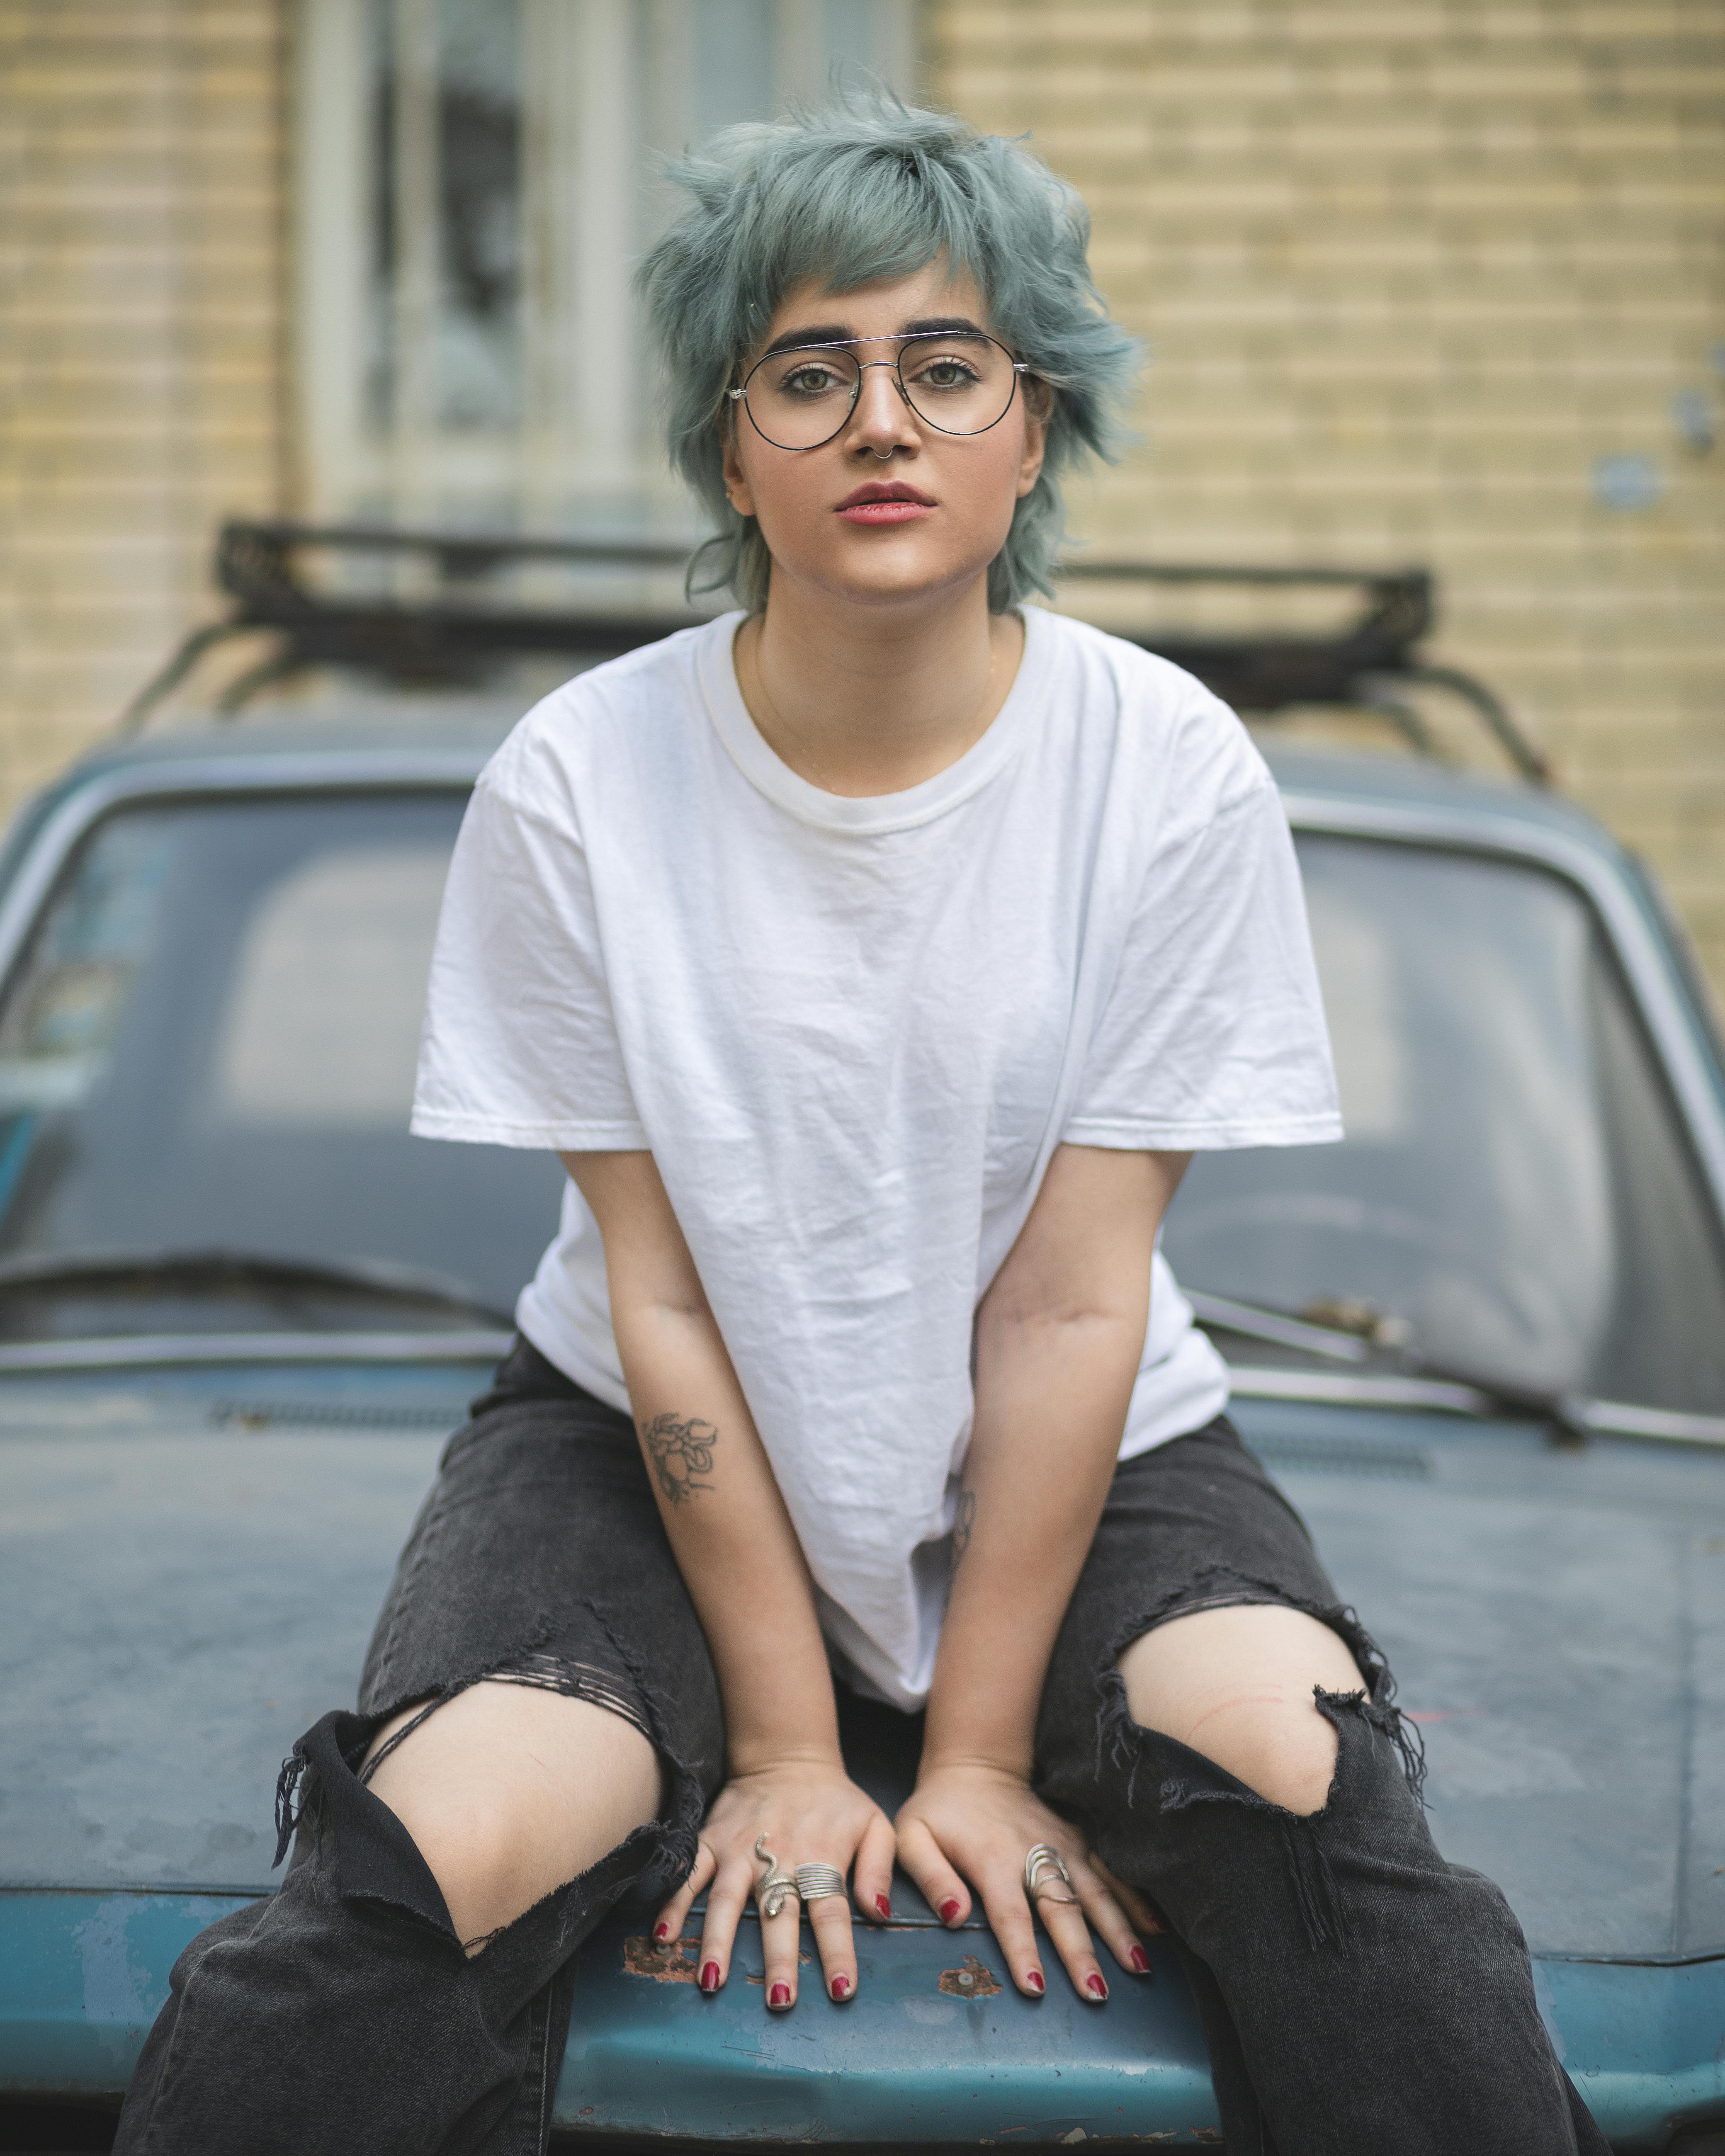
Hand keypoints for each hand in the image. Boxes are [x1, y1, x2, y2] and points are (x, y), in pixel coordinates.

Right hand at [655, 1756, 894, 2007]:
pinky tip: (663, 1936)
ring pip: (727, 1901)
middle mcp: (779, 1857)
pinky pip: (689, 1875)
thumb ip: (879, 1869)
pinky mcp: (712, 1840)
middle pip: (779, 1914)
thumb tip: (881, 1914)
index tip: (842, 1991)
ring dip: (718, 1942)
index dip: (838, 1952)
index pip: (832, 1912)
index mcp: (821, 1857)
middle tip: (779, 2001)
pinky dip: (674, 1904)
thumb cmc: (835, 1801)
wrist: (787, 1757)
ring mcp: (740, 1851)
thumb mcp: (874, 1824)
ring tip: (711, 1982)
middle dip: (779, 1958)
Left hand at [896, 1760, 1151, 2000]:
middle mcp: (1034, 1853)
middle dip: (1080, 1954)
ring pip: (1095, 1892)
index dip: (1023, 1950)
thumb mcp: (913, 1837)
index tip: (1036, 1987)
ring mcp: (1061, 1845)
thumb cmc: (939, 1811)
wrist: (975, 1766)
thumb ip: (932, 1877)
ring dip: (1117, 1930)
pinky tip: (1155, 1928)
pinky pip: (1111, 1871)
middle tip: (1096, 1995)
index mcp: (992, 1859)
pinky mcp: (1077, 1839)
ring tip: (1138, 1968)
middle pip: (1061, 1909)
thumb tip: (953, 1917)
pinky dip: (1134, 1898)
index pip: (1010, 1913)